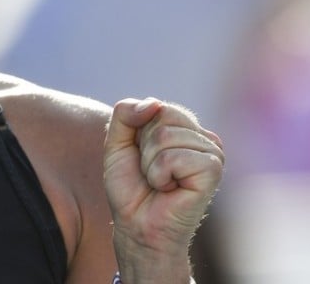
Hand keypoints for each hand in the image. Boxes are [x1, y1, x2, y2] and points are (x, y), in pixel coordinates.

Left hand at [103, 98, 223, 282]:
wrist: (137, 225)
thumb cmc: (130, 186)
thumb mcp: (116, 143)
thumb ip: (125, 114)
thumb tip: (154, 103)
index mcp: (183, 126)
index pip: (155, 106)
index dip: (137, 132)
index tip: (141, 156)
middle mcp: (202, 136)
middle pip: (160, 116)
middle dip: (143, 146)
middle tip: (151, 171)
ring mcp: (211, 152)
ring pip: (165, 136)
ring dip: (150, 164)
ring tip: (160, 181)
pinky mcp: (213, 169)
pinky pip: (174, 157)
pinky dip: (160, 175)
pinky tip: (169, 189)